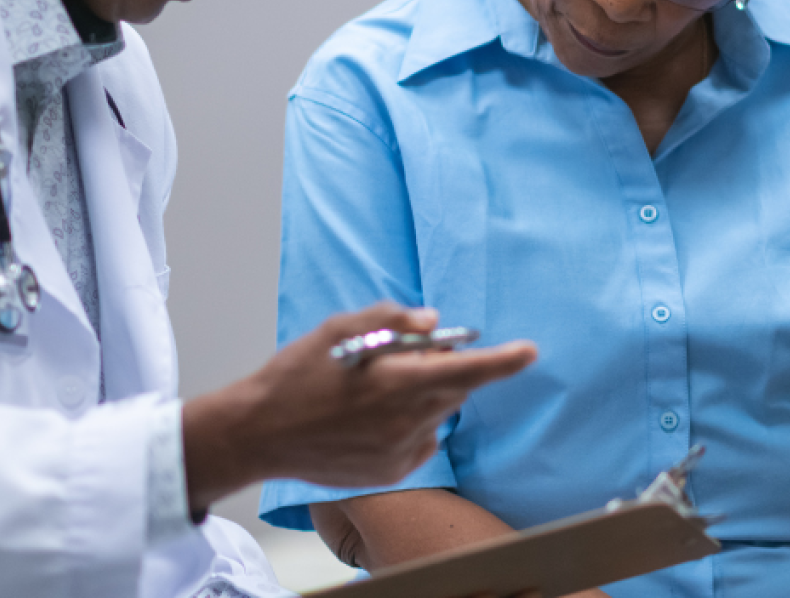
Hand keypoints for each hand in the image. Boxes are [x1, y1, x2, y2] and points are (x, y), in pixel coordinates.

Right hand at [181, 302, 535, 509]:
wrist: (260, 433)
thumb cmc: (297, 374)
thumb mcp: (340, 329)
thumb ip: (393, 319)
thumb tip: (436, 322)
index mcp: (397, 381)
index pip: (467, 370)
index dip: (503, 361)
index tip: (529, 352)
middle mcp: (406, 420)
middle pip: (453, 388)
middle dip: (443, 367)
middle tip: (405, 355)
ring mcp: (400, 450)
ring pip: (436, 413)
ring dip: (422, 396)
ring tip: (374, 391)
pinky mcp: (391, 471)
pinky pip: (421, 440)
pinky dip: (410, 424)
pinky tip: (370, 419)